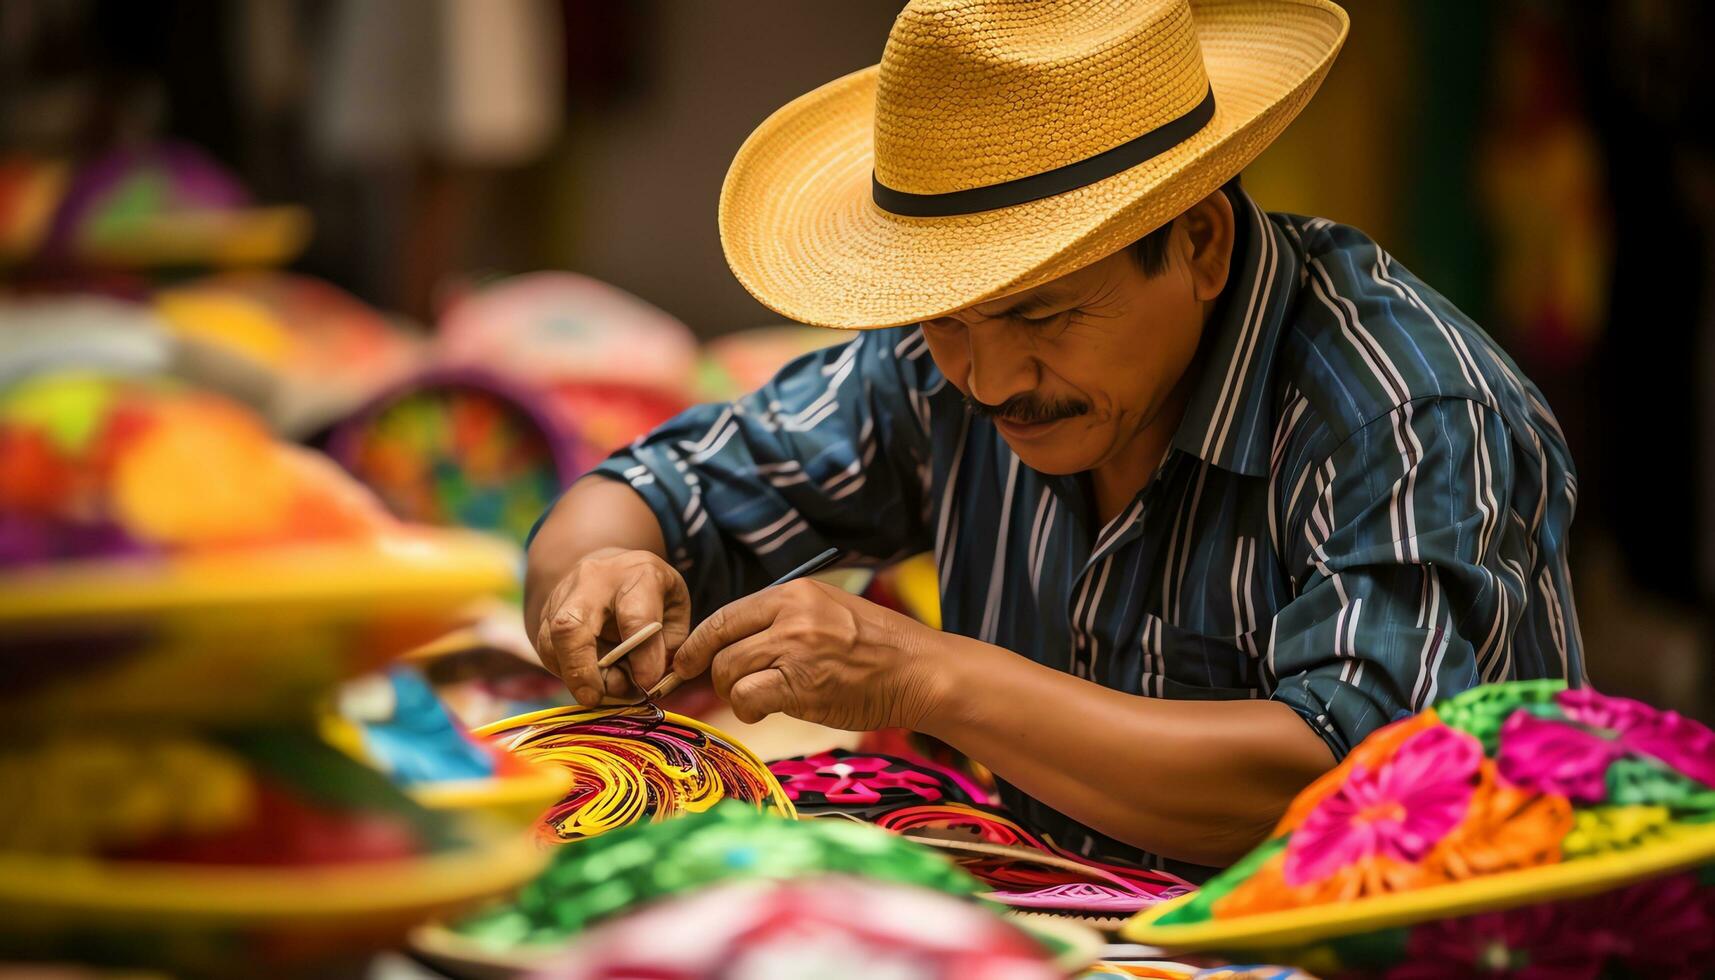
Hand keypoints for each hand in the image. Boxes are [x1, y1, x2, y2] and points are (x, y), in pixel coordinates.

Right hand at [532, 547, 690, 705]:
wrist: (616, 567)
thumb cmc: (653, 595)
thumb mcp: (676, 612)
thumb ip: (667, 646)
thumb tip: (647, 683)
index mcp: (639, 574)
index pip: (634, 619)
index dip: (641, 657)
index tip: (647, 683)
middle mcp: (594, 580)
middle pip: (571, 626)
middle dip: (581, 671)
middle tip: (595, 698)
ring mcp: (563, 594)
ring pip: (551, 642)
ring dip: (573, 676)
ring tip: (600, 689)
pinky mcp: (545, 612)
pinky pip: (546, 650)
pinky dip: (565, 672)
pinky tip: (587, 677)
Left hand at [670, 578, 945, 729]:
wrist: (919, 670)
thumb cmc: (877, 648)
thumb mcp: (828, 611)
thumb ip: (782, 620)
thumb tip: (732, 641)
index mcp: (794, 593)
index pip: (725, 615)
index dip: (700, 643)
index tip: (689, 661)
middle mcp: (791, 614)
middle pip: (720, 645)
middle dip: (715, 673)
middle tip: (731, 689)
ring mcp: (795, 648)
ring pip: (728, 672)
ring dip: (734, 693)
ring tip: (757, 700)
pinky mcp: (800, 684)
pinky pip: (747, 697)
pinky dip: (748, 709)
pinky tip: (766, 711)